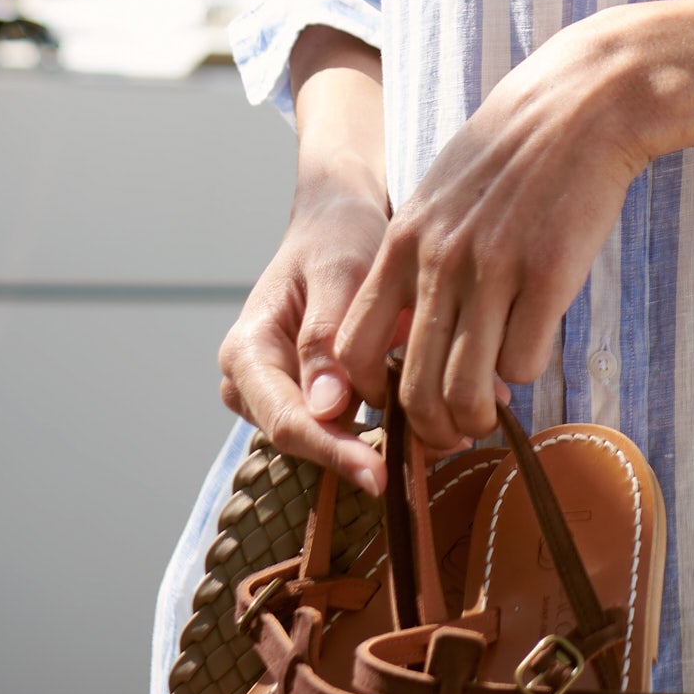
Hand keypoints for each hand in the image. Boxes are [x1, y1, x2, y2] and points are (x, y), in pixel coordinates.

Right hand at [219, 34, 391, 489]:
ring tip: (445, 439)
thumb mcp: (338, 273)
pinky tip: (434, 423)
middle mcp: (252, 383)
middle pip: (305, 439)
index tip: (380, 474)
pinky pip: (343, 425)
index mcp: (247, 352)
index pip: (286, 420)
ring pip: (326, 438)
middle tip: (434, 456)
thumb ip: (327, 338)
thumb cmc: (337, 236)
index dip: (333, 451)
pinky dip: (386, 425)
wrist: (340, 218)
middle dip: (363, 454)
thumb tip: (327, 410)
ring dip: (380, 443)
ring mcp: (279, 394)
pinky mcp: (311, 397)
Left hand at [335, 15, 647, 451]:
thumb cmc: (511, 149)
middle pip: (411, 387)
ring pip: (467, 389)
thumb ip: (415, 254)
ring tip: (490, 413)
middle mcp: (439, 262)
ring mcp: (493, 271)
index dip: (369, 393)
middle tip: (452, 432)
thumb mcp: (438, 192)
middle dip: (430, 428)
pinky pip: (524, 363)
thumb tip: (404, 322)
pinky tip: (533, 348)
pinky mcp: (548, 277)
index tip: (396, 401)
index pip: (352, 348)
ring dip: (478, 417)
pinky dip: (526, 372)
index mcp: (403, 242)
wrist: (581, 104)